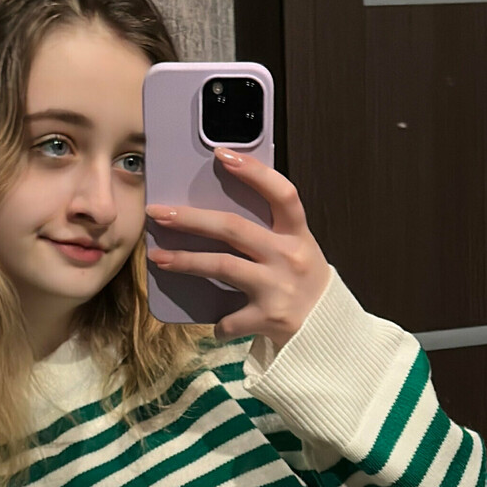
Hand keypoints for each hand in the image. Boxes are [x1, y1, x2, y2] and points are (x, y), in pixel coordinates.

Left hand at [146, 149, 331, 345]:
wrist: (328, 331)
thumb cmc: (303, 284)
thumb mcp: (298, 250)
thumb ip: (270, 232)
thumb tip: (218, 216)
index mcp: (298, 235)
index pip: (282, 194)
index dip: (254, 172)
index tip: (222, 155)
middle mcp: (288, 256)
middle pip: (234, 228)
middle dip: (191, 218)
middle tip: (159, 212)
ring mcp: (278, 287)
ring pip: (222, 266)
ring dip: (186, 260)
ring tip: (158, 257)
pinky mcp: (269, 317)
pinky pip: (230, 318)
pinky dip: (219, 323)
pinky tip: (217, 324)